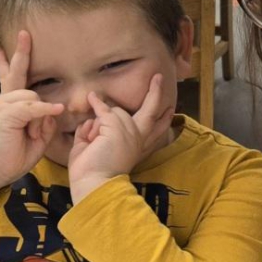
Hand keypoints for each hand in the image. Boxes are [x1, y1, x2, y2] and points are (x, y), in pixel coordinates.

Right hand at [0, 30, 63, 194]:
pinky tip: (56, 109)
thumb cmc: (13, 155)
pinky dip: (45, 109)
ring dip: (39, 117)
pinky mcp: (8, 113)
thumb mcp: (37, 137)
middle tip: (24, 34)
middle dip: (21, 52)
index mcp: (10, 105)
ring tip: (31, 136)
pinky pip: (33, 106)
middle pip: (15, 73)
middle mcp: (4, 101)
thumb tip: (53, 108)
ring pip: (33, 96)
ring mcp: (4, 105)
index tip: (2, 49)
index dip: (8, 63)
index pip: (10, 79)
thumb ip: (44, 120)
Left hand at [67, 76, 174, 204]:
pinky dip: (95, 104)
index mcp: (135, 148)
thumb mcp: (93, 148)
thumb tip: (92, 120)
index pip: (152, 132)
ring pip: (114, 112)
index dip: (162, 122)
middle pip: (151, 112)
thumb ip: (95, 132)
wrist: (94, 184)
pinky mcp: (116, 127)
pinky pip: (102, 111)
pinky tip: (92, 97)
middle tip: (159, 78)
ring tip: (93, 144)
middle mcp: (136, 140)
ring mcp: (128, 132)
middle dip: (156, 94)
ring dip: (97, 126)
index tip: (170, 112)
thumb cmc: (91, 172)